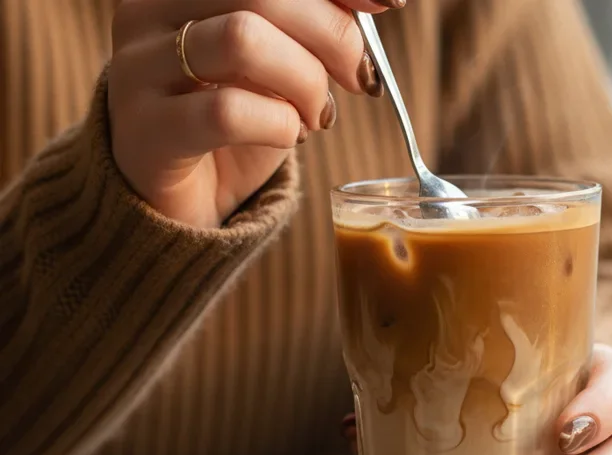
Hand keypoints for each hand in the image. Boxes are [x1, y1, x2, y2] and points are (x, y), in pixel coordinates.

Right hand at [108, 0, 395, 227]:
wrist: (176, 196)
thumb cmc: (236, 114)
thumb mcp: (279, 57)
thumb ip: (313, 22)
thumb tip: (379, 0)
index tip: (389, 3)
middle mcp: (149, 8)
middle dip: (332, 34)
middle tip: (359, 78)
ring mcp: (139, 67)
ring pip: (244, 39)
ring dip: (306, 83)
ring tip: (317, 114)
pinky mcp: (147, 130)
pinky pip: (228, 111)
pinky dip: (280, 125)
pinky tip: (289, 136)